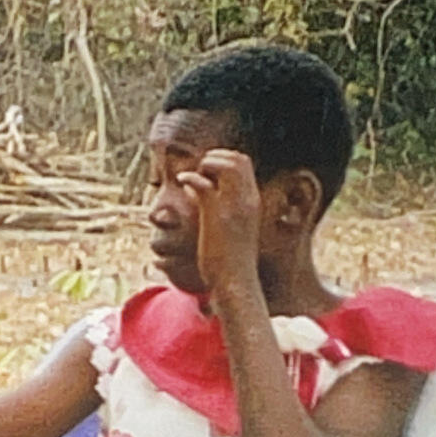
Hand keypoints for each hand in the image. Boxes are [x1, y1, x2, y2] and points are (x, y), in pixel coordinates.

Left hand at [178, 148, 263, 298]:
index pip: (244, 163)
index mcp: (252, 201)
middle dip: (215, 156)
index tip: (207, 170)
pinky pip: (204, 184)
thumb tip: (207, 191)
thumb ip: (226, 207)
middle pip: (238, 158)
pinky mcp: (216, 215)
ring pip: (227, 165)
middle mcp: (247, 200)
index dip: (222, 158)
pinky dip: (190, 178)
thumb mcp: (233, 227)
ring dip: (206, 164)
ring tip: (192, 179)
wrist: (235, 280)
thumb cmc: (231, 257)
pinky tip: (183, 183)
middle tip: (199, 172)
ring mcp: (233, 206)